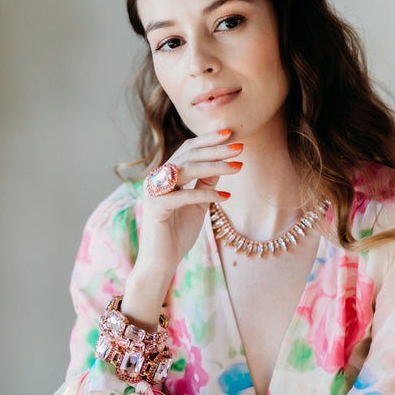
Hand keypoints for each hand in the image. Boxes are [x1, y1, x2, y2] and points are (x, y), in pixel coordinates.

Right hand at [122, 128, 242, 327]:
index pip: (188, 149)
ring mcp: (154, 192)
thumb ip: (205, 183)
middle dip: (216, 150)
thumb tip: (222, 163)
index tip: (231, 133)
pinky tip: (226, 196)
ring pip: (186, 170)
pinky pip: (184, 196)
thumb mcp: (198, 204)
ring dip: (214, 166)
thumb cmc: (178, 233)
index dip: (208, 140)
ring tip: (238, 167)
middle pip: (189, 155)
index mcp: (166, 175)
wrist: (161, 262)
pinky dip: (206, 194)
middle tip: (240, 147)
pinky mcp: (156, 208)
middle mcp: (157, 179)